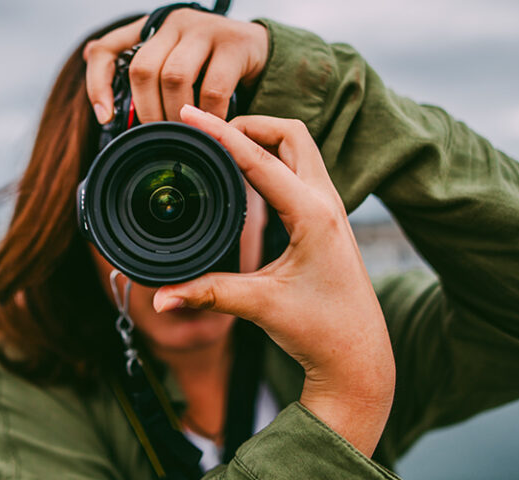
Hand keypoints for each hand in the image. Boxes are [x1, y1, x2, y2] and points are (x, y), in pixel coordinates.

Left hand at [83, 10, 268, 123]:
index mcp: (152, 29)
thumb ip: (143, 75)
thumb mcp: (173, 65)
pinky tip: (211, 128)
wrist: (259, 52)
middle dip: (147, 111)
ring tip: (184, 135)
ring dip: (175, 114)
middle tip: (158, 136)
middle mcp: (174, 23)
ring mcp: (204, 29)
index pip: (107, 49)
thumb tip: (98, 92)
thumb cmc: (208, 64)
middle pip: (143, 69)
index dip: (99, 84)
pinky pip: (213, 89)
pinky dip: (209, 116)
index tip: (105, 117)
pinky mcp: (233, 44)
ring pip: (175, 77)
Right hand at [153, 105, 395, 455]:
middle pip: (289, 133)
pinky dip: (272, 158)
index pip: (258, 159)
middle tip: (208, 130)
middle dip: (248, 123)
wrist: (358, 356)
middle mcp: (326, 202)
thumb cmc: (321, 330)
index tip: (190, 113)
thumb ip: (207, 294)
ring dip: (263, 137)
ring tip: (222, 144)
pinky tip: (247, 172)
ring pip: (299, 147)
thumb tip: (160, 297)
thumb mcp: (260, 307)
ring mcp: (331, 208)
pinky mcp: (328, 219)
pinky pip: (301, 169)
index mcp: (313, 215)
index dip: (219, 132)